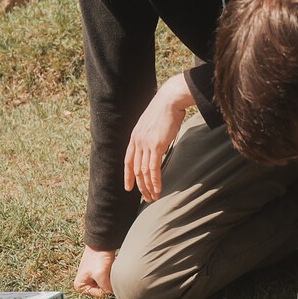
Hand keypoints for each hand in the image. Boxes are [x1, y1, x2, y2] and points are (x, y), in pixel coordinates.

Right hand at [74, 246, 116, 297]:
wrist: (101, 243)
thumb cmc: (97, 257)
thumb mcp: (101, 275)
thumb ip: (106, 288)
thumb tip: (113, 292)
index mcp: (80, 286)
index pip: (99, 294)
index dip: (106, 287)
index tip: (105, 276)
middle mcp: (84, 283)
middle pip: (102, 290)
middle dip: (107, 283)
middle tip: (107, 272)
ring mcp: (91, 278)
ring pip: (105, 285)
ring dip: (109, 279)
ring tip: (107, 269)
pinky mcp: (97, 273)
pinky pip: (107, 279)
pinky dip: (109, 275)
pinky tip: (109, 268)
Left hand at [123, 73, 193, 202]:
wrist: (169, 100)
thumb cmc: (165, 110)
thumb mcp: (152, 123)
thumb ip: (150, 135)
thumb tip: (156, 143)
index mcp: (134, 137)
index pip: (128, 161)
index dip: (128, 176)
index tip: (129, 187)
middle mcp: (137, 142)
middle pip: (136, 170)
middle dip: (140, 186)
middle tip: (146, 198)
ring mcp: (145, 144)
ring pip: (144, 172)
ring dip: (148, 187)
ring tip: (153, 197)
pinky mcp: (156, 146)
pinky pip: (153, 169)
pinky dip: (155, 181)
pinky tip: (158, 190)